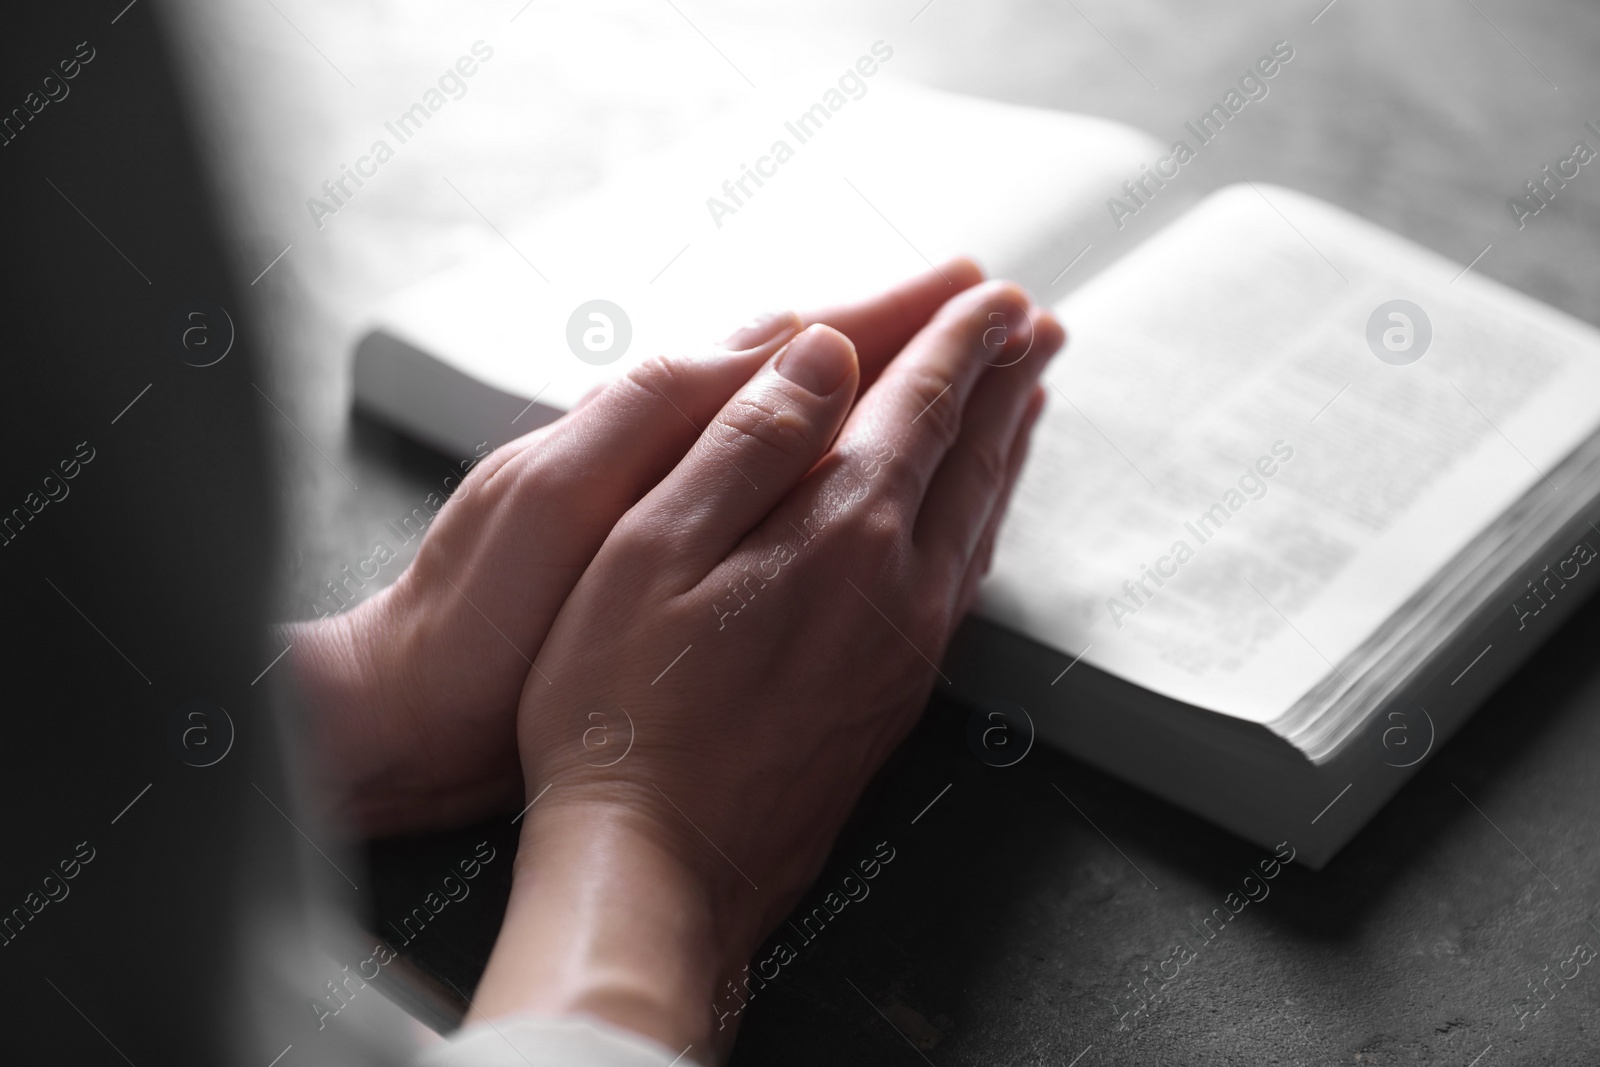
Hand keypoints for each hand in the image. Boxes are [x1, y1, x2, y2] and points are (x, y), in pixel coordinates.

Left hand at [288, 260, 988, 835]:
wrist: (409, 706)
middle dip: (902, 338)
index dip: (888, 316)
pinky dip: (835, 464)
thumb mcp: (557, 506)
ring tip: (953, 374)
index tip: (969, 293)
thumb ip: (661, 420)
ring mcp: (668, 494)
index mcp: (643, 417)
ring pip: (797, 423)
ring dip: (879, 392)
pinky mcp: (665, 551)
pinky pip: (776, 487)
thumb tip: (786, 354)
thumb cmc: (473, 620)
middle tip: (992, 318)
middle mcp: (663, 441)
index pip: (791, 344)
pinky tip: (868, 473)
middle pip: (805, 368)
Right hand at [471, 278, 1063, 1059]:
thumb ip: (746, 442)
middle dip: (1004, 379)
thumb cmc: (623, 711)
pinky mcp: (895, 696)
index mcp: (839, 532)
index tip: (994, 293)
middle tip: (1036, 325)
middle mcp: (897, 585)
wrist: (659, 866)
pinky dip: (982, 522)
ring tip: (1026, 401)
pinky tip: (974, 520)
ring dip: (1006, 448)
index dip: (958, 340)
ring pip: (979, 519)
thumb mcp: (648, 550)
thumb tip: (824, 354)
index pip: (919, 404)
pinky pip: (963, 578)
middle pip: (972, 455)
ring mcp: (906, 647)